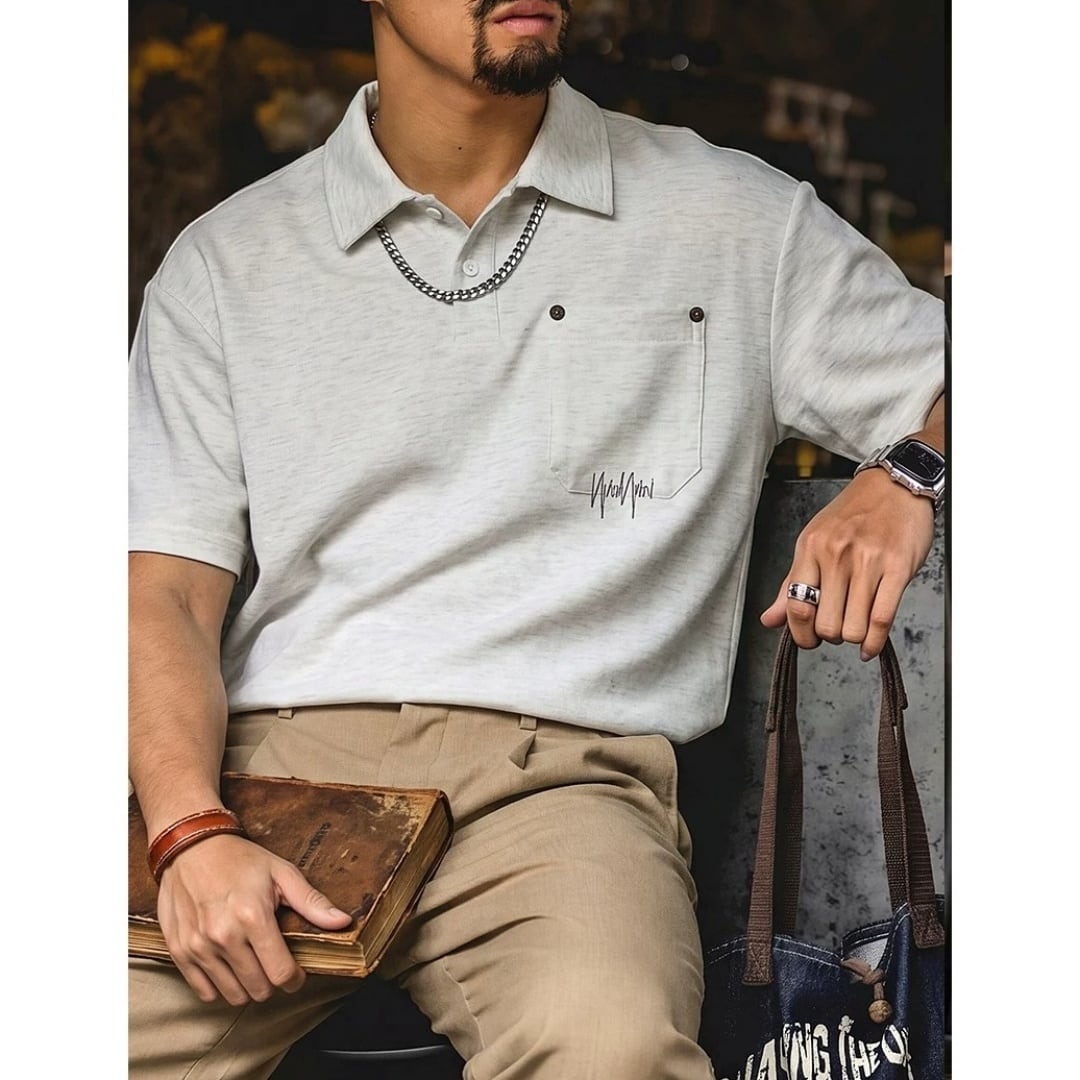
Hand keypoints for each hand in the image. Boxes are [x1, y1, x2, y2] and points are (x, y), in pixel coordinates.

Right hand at [156, 833, 352, 1004]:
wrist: (190, 846)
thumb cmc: (240, 859)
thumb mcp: (281, 873)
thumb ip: (312, 902)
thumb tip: (343, 922)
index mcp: (253, 917)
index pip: (281, 973)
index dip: (295, 978)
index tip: (297, 972)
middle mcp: (223, 936)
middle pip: (259, 989)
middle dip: (272, 981)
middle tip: (273, 962)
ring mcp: (198, 946)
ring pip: (233, 996)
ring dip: (247, 985)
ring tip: (252, 963)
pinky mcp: (179, 951)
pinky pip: (205, 992)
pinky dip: (220, 986)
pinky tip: (229, 966)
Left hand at [760, 467, 934, 658]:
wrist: (894, 485)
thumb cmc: (854, 514)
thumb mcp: (814, 541)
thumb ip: (792, 583)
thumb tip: (770, 619)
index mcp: (811, 548)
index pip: (795, 606)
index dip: (799, 633)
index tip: (807, 639)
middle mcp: (836, 555)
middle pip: (825, 623)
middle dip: (830, 636)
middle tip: (836, 629)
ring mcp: (868, 562)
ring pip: (853, 628)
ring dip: (853, 638)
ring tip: (855, 627)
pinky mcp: (898, 568)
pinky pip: (881, 620)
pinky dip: (875, 642)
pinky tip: (871, 644)